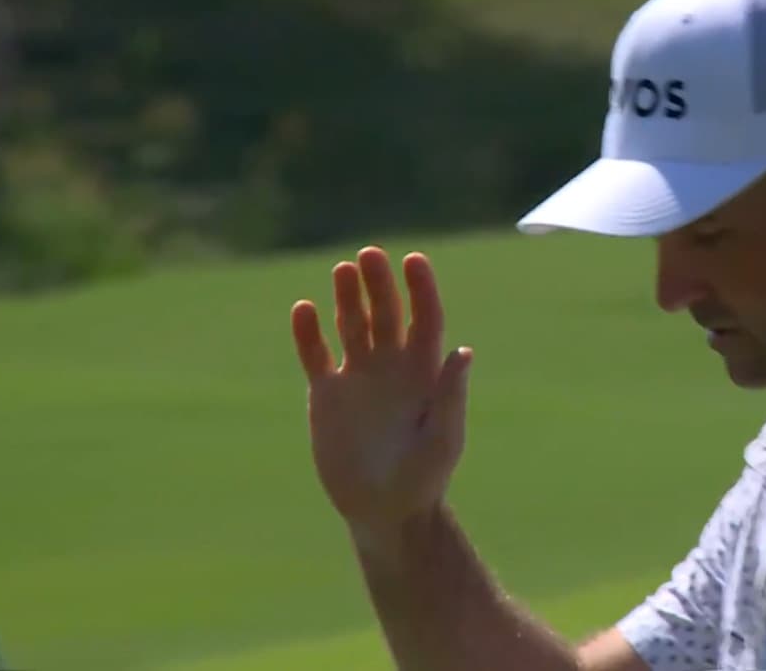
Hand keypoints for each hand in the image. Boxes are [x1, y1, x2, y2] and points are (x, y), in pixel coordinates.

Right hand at [292, 247, 474, 539]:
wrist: (387, 511)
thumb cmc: (425, 477)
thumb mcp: (444, 438)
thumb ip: (450, 395)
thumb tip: (462, 351)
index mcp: (425, 371)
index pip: (425, 318)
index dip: (421, 289)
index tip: (414, 261)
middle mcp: (392, 366)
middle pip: (386, 313)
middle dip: (379, 284)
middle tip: (370, 254)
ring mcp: (358, 377)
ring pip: (352, 325)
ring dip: (348, 298)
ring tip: (343, 269)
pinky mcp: (326, 395)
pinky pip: (315, 355)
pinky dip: (308, 333)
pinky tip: (304, 308)